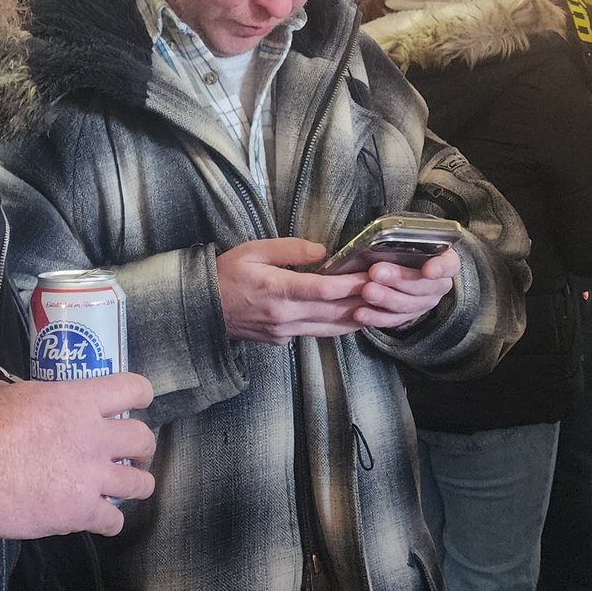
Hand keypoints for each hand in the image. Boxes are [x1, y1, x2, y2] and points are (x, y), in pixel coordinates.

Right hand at [0, 374, 155, 539]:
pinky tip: (101, 520)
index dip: (139, 395)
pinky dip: (109, 522)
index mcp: (77, 401)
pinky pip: (115, 520)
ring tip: (126, 487)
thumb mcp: (1, 392)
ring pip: (140, 483)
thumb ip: (26, 393)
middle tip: (131, 452)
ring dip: (135, 484)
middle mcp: (93, 437)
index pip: (132, 389)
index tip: (137, 403)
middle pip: (143, 439)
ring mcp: (91, 477)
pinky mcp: (80, 512)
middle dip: (141, 446)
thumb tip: (24, 397)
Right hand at [216, 237, 458, 341]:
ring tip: (382, 306)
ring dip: (357, 318)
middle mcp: (284, 316)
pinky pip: (317, 334)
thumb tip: (323, 251)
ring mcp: (284, 333)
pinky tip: (353, 315)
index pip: (323, 290)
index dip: (352, 285)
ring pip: (331, 330)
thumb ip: (289, 249)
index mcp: (276, 290)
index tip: (374, 276)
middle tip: (390, 291)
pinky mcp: (282, 341)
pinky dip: (338, 326)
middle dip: (365, 302)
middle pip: (335, 313)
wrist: (201, 310)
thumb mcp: (253, 250)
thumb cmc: (226, 274)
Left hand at [352, 244, 458, 329]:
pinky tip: (360, 312)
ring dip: (385, 298)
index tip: (427, 270)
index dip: (439, 268)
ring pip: (407, 305)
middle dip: (399, 279)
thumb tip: (378, 240)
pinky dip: (375, 317)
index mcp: (445, 262)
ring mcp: (423, 303)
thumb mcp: (407, 236)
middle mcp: (437, 285)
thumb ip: (400, 238)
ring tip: (367, 291)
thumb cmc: (406, 245)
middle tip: (376, 272)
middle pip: (423, 287)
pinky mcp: (406, 316)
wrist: (400, 260)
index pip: (449, 265)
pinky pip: (393, 319)